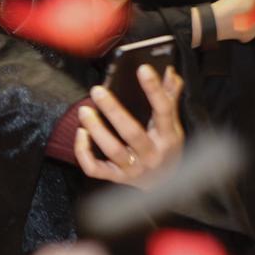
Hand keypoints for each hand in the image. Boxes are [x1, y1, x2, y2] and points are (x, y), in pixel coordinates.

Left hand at [75, 65, 184, 186]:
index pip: (163, 110)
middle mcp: (152, 155)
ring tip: (84, 111)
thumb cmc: (166, 147)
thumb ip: (171, 96)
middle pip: (132, 133)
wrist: (166, 185)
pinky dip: (84, 153)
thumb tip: (169, 71)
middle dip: (113, 111)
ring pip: (112, 150)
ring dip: (96, 130)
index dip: (154, 89)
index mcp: (168, 137)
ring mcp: (134, 169)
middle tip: (97, 90)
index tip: (143, 68)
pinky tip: (81, 134)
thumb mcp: (173, 124)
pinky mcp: (117, 177)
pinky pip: (95, 169)